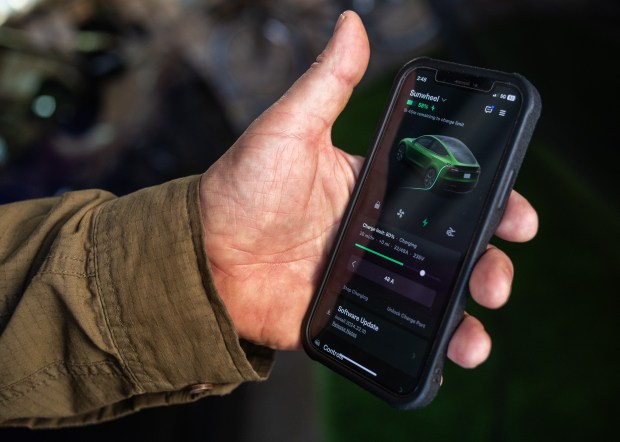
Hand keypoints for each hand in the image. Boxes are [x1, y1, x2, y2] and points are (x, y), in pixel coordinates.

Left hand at [199, 11, 537, 370]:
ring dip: (466, 314)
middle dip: (487, 264)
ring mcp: (367, 277)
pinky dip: (429, 347)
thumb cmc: (242, 189)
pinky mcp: (352, 314)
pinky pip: (401, 332)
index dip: (489, 202)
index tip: (517, 217)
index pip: (447, 192)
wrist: (204, 258)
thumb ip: (328, 83)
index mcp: (375, 188)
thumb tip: (352, 22)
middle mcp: (378, 232)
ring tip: (475, 333)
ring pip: (434, 297)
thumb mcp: (288, 129)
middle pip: (452, 249)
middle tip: (497, 278)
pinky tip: (448, 355)